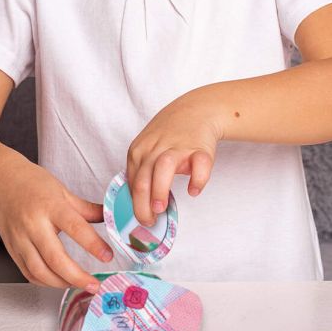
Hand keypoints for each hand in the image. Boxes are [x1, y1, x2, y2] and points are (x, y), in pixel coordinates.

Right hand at [0, 153, 113, 292]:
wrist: (1, 181)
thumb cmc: (32, 183)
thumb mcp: (63, 191)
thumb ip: (87, 209)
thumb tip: (110, 219)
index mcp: (51, 205)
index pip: (75, 228)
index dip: (93, 244)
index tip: (108, 256)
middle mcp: (34, 224)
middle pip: (55, 258)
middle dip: (77, 276)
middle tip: (94, 285)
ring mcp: (20, 238)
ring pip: (40, 271)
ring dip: (62, 283)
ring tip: (80, 285)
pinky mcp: (12, 249)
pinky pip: (28, 272)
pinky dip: (45, 282)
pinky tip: (59, 281)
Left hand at [126, 90, 221, 225]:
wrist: (197, 109)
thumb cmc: (169, 133)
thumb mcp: (146, 147)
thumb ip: (141, 171)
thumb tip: (138, 203)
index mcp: (139, 151)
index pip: (131, 182)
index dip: (134, 204)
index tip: (141, 218)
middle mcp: (155, 148)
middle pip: (142, 179)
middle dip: (142, 204)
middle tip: (148, 221)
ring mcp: (178, 147)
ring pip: (162, 168)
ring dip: (159, 190)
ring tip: (161, 208)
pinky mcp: (200, 148)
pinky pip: (199, 165)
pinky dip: (197, 179)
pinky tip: (194, 190)